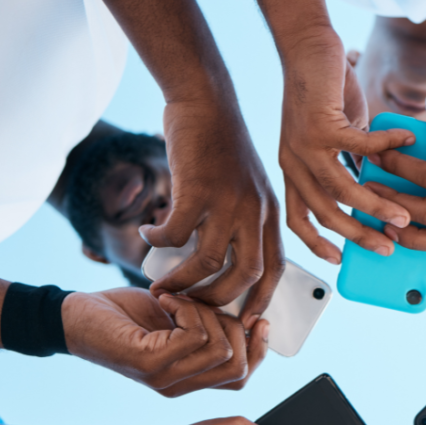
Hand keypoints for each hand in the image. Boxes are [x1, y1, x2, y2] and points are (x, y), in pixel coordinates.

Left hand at [62, 289, 266, 396]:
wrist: (73, 317)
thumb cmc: (124, 315)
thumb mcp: (179, 321)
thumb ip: (210, 328)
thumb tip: (250, 317)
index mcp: (189, 380)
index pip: (241, 378)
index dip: (259, 350)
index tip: (259, 320)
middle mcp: (178, 387)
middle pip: (239, 368)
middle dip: (235, 328)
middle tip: (205, 304)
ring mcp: (163, 380)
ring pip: (221, 350)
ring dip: (208, 314)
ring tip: (180, 300)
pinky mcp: (148, 364)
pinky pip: (195, 336)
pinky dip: (188, 308)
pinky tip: (165, 299)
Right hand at [141, 96, 282, 309]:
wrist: (207, 101)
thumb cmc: (222, 148)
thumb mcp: (248, 187)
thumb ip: (244, 222)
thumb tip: (225, 264)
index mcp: (270, 214)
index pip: (276, 269)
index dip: (262, 300)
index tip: (244, 323)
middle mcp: (256, 211)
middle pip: (246, 275)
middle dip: (218, 300)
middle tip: (193, 308)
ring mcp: (229, 201)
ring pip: (208, 262)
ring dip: (182, 281)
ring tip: (161, 284)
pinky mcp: (199, 189)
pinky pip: (177, 233)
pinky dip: (159, 241)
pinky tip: (148, 233)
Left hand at [278, 29, 415, 261]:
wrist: (307, 50)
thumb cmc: (324, 92)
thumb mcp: (336, 137)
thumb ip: (350, 163)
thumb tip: (378, 186)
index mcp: (295, 170)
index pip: (298, 219)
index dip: (316, 243)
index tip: (339, 259)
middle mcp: (294, 163)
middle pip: (325, 213)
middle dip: (360, 235)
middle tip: (388, 246)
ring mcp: (304, 146)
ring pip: (343, 191)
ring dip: (377, 206)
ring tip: (404, 214)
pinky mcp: (320, 126)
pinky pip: (360, 147)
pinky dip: (388, 148)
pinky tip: (407, 143)